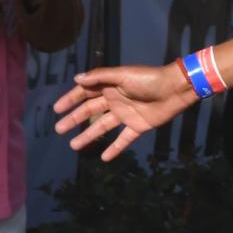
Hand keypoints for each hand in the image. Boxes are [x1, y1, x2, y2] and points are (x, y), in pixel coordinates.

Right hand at [55, 63, 193, 160]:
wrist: (175, 89)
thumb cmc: (149, 79)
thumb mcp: (123, 75)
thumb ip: (100, 76)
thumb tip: (76, 79)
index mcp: (110, 86)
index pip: (85, 93)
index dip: (70, 100)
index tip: (57, 109)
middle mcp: (115, 100)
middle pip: (90, 111)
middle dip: (74, 119)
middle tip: (59, 129)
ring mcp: (126, 114)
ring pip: (102, 127)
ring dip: (88, 136)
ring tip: (74, 146)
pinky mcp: (138, 126)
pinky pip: (123, 139)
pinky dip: (114, 148)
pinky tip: (104, 158)